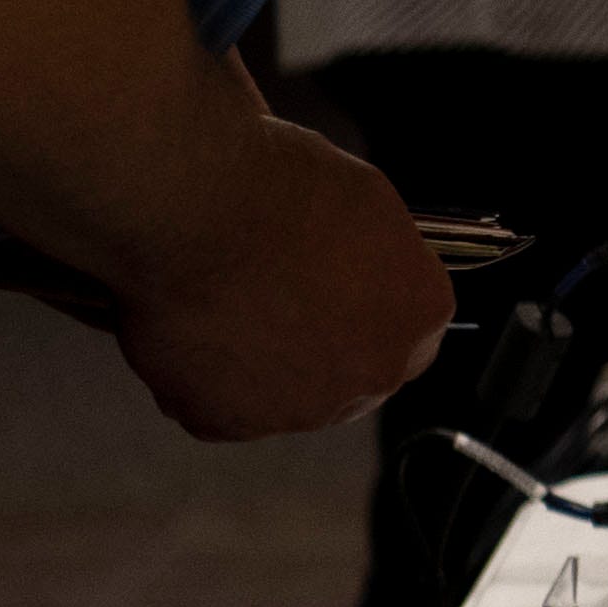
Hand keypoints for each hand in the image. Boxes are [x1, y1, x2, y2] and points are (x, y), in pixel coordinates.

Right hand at [101, 120, 454, 439]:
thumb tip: (358, 265)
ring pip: (281, 396)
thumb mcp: (362, 201)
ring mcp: (297, 409)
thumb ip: (375, 254)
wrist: (194, 205)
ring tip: (220, 305)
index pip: (411, 331)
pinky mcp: (224, 422)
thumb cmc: (276, 184)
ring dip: (258, 364)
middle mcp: (371, 375)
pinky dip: (200, 375)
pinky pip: (215, 405)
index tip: (341, 297)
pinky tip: (188, 326)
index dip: (370, 313)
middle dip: (317, 346)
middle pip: (350, 373)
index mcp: (419, 313)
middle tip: (273, 302)